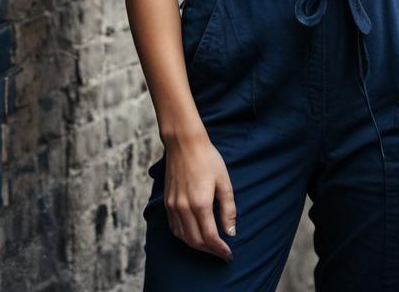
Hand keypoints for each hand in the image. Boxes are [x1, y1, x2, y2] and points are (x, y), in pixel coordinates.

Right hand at [163, 132, 236, 261]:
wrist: (184, 143)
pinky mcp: (167, 202)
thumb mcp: (224, 181)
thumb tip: (231, 231)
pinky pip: (174, 228)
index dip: (220, 249)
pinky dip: (184, 236)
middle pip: (195, 241)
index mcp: (200, 203)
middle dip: (210, 251)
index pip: (210, 237)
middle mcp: (183, 208)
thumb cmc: (207, 159)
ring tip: (210, 246)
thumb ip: (228, 209)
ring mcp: (173, 206)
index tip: (229, 254)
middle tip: (221, 253)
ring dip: (197, 245)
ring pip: (183, 237)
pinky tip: (193, 234)